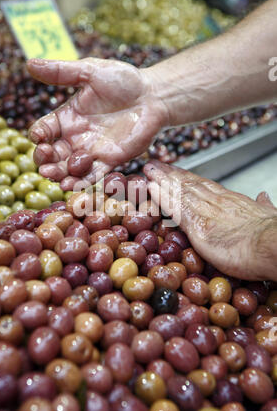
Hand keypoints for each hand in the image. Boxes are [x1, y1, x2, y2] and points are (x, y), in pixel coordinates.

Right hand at [27, 58, 167, 190]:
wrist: (153, 96)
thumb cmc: (123, 81)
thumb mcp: (90, 71)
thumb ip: (61, 72)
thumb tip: (29, 63)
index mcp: (68, 117)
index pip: (45, 130)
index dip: (38, 135)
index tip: (38, 136)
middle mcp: (77, 136)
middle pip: (53, 154)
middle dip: (45, 159)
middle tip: (44, 162)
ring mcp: (92, 151)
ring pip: (69, 168)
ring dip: (58, 174)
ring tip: (52, 175)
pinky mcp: (110, 161)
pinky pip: (92, 175)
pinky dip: (80, 182)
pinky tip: (70, 185)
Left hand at [144, 160, 276, 280]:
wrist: (272, 245)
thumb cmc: (272, 235)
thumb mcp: (269, 214)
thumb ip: (263, 206)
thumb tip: (264, 196)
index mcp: (231, 201)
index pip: (204, 185)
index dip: (187, 178)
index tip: (174, 171)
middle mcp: (216, 202)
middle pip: (187, 184)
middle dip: (168, 174)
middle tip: (152, 165)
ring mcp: (205, 213)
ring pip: (179, 192)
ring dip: (161, 181)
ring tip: (147, 171)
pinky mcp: (198, 227)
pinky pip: (176, 209)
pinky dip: (162, 198)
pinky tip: (151, 189)